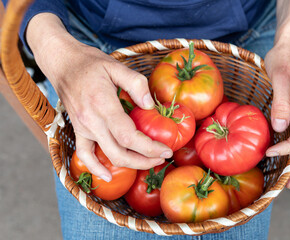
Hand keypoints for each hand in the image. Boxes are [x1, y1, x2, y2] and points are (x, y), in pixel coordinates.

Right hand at [26, 14, 172, 181]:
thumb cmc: (91, 64)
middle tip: (164, 158)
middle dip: (145, 160)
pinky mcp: (78, 130)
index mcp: (103, 105)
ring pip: (107, 156)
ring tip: (149, 163)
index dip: (150, 148)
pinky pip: (84, 154)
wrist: (62, 63)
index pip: (129, 137)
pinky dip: (95, 168)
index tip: (166, 151)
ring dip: (130, 165)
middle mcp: (92, 121)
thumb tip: (151, 106)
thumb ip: (136, 84)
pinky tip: (107, 177)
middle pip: (120, 152)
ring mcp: (83, 128)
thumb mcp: (116, 66)